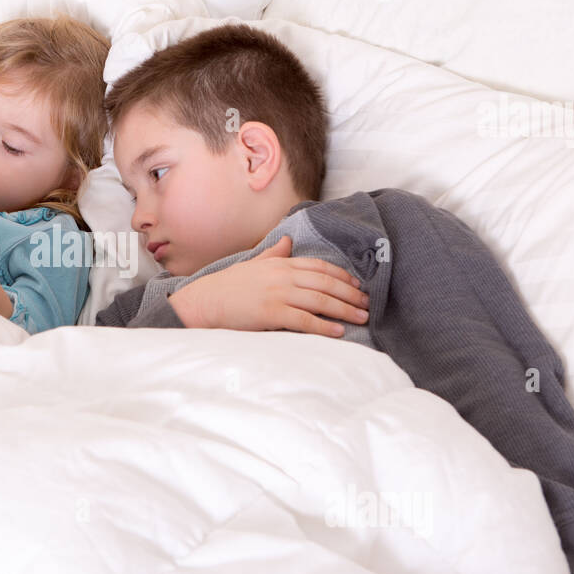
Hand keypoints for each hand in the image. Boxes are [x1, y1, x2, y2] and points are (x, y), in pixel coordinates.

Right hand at [166, 236, 369, 333]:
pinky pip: (304, 320)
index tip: (358, 285)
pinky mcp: (271, 313)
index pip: (319, 266)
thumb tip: (289, 241)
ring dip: (345, 310)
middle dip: (351, 294)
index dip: (343, 276)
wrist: (204, 302)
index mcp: (280, 263)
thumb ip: (274, 253)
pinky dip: (324, 326)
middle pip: (326, 283)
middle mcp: (282, 275)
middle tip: (368, 304)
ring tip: (361, 318)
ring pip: (320, 300)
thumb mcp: (253, 264)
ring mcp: (278, 294)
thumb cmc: (228, 286)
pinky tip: (338, 332)